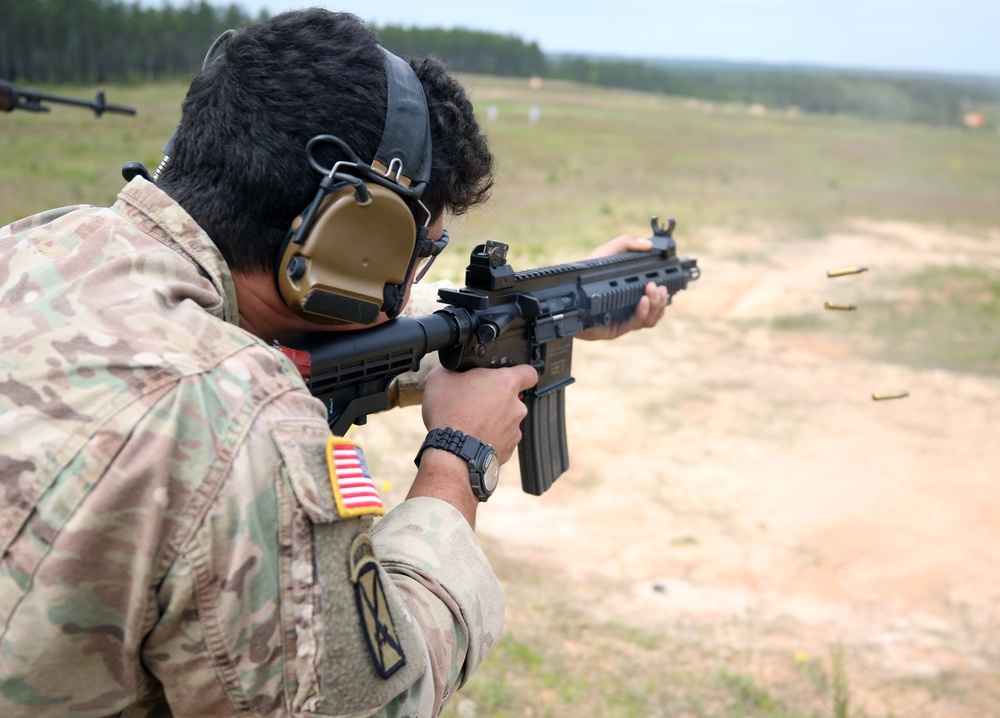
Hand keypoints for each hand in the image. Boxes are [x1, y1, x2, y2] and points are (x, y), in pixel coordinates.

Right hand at [421, 364, 537, 463]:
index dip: (520, 373)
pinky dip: (489, 439)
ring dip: (492, 421)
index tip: (508, 377)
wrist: (452, 454)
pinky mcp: (508, 450)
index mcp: (505, 383)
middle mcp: (516, 407)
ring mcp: (514, 430)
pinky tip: (472, 439)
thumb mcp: (440, 378)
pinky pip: (500, 440)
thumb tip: (454, 370)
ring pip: (505, 420)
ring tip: (469, 424)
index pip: (528, 373)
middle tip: (473, 402)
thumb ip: (454, 369)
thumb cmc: (450, 415)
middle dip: (495, 399)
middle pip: (511, 398)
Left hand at [576, 235, 669, 340]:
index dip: (664, 289)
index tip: (668, 278)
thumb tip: (648, 244)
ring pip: (652, 319)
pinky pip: (637, 323)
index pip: (656, 294)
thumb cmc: (584, 273)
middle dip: (662, 297)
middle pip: (658, 309)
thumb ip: (625, 244)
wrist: (566, 292)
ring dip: (657, 306)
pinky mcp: (617, 328)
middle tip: (657, 285)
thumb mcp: (606, 253)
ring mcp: (625, 318)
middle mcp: (631, 306)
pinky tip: (643, 301)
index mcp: (632, 291)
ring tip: (652, 292)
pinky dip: (643, 312)